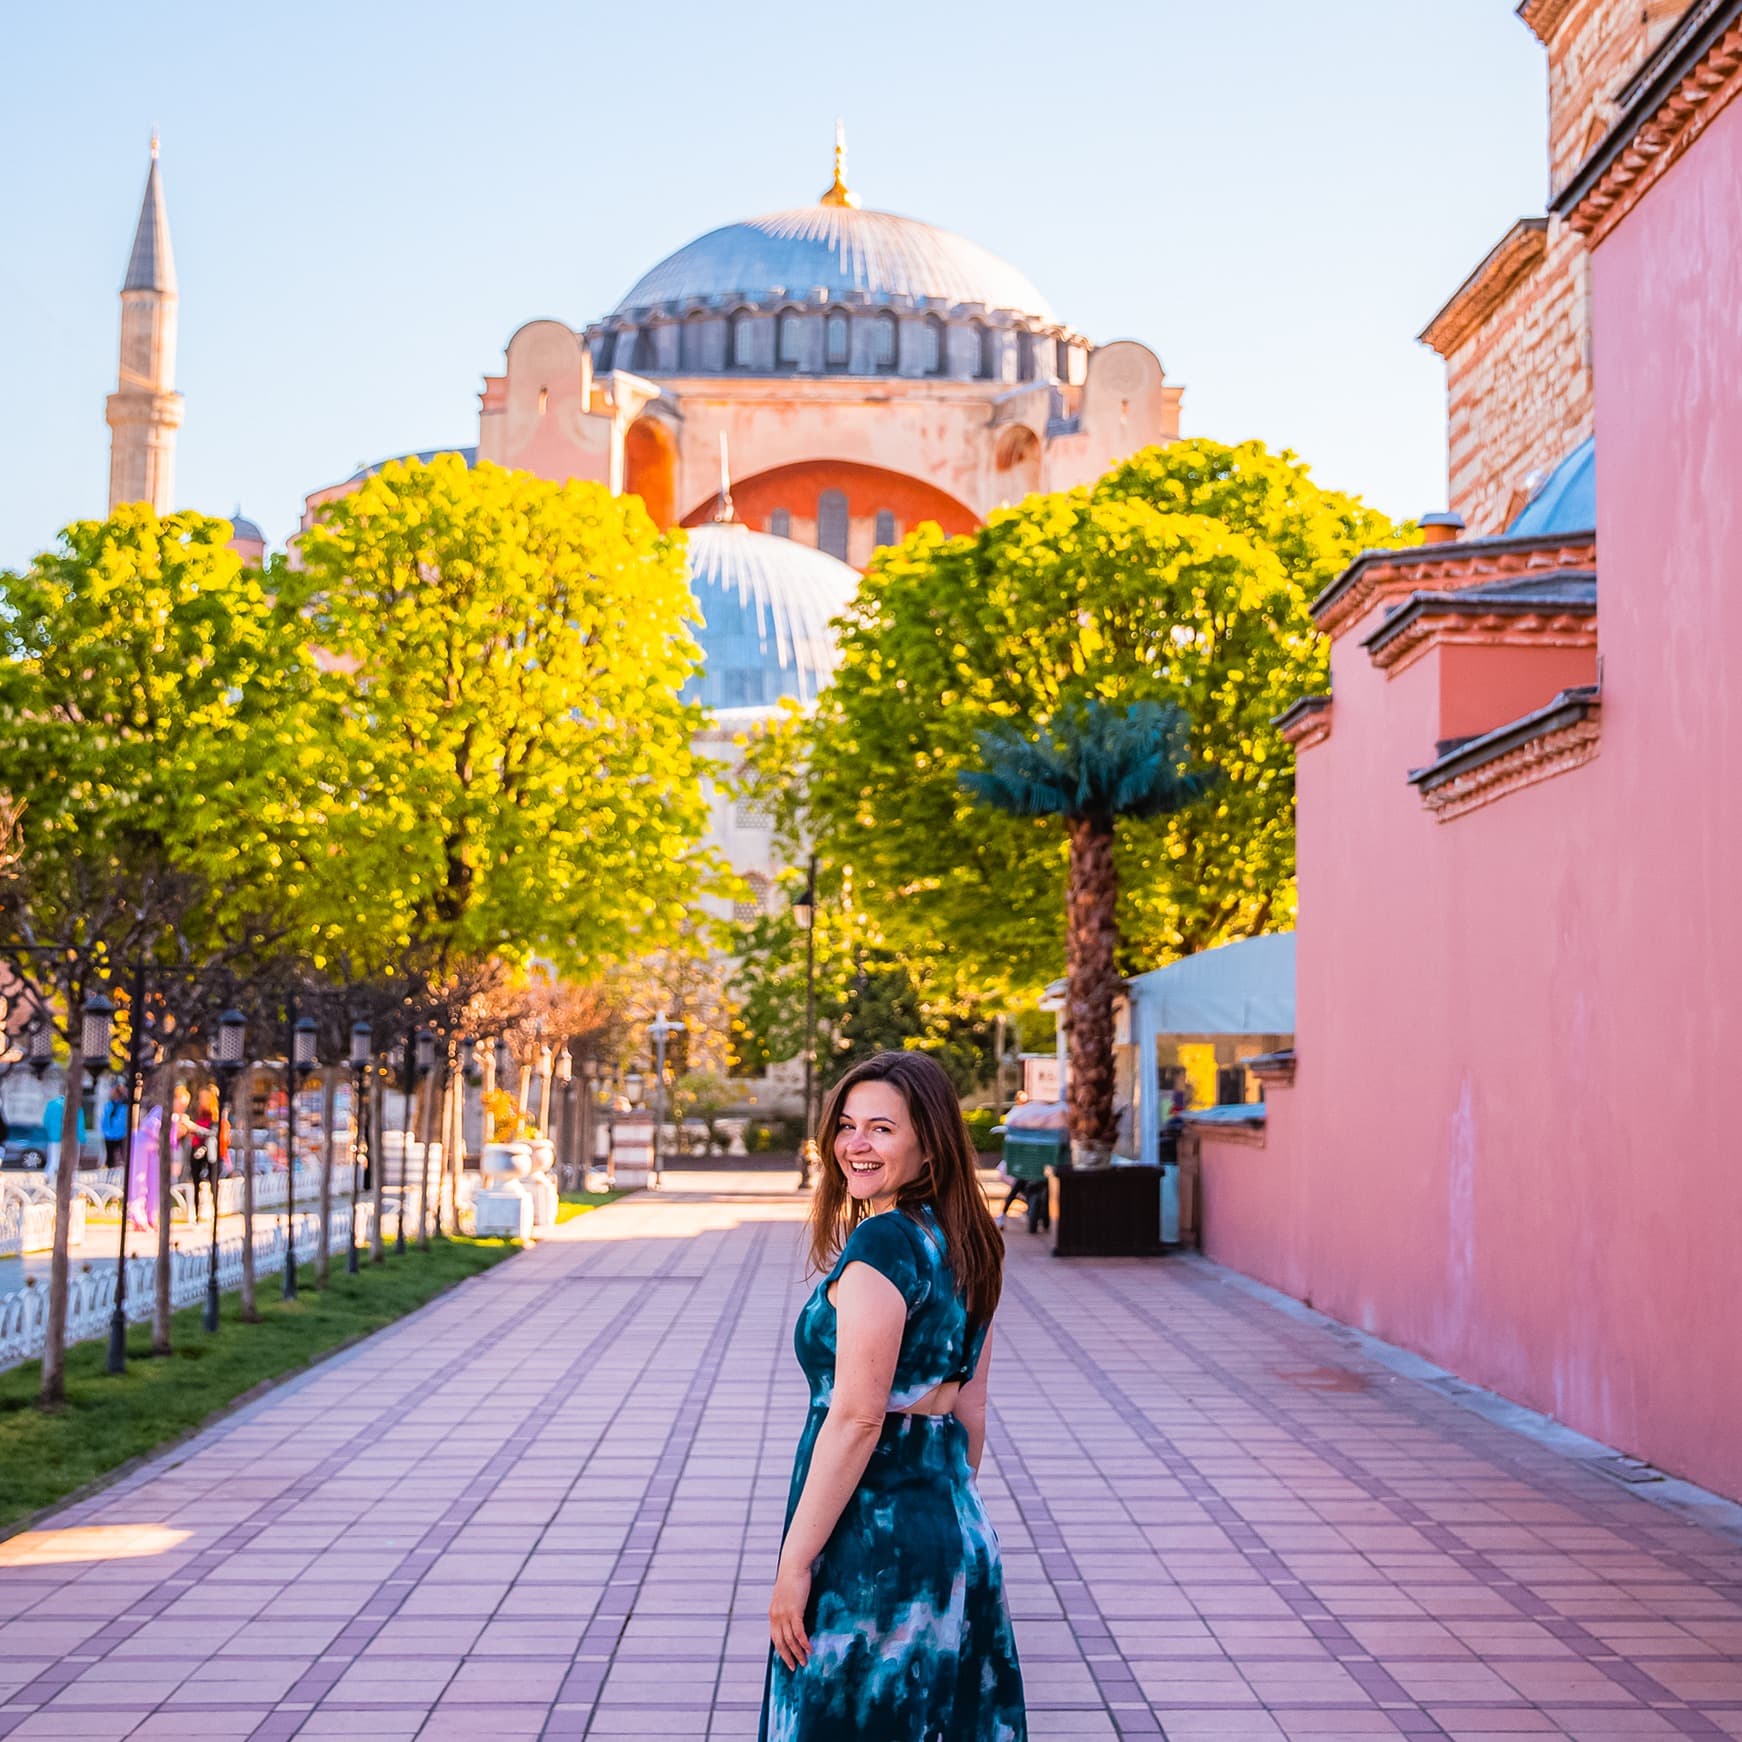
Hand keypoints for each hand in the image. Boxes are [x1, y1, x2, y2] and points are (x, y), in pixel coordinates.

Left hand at [769, 1557, 812, 1672]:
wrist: (794, 1565)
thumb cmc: (792, 1578)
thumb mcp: (785, 1596)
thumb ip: (786, 1607)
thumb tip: (792, 1616)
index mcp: (773, 1613)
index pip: (775, 1637)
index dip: (781, 1650)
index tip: (787, 1659)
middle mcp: (776, 1616)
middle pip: (780, 1643)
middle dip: (787, 1657)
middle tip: (794, 1667)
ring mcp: (784, 1614)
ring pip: (790, 1640)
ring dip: (798, 1653)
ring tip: (805, 1662)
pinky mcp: (795, 1611)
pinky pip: (799, 1632)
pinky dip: (804, 1643)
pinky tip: (809, 1649)